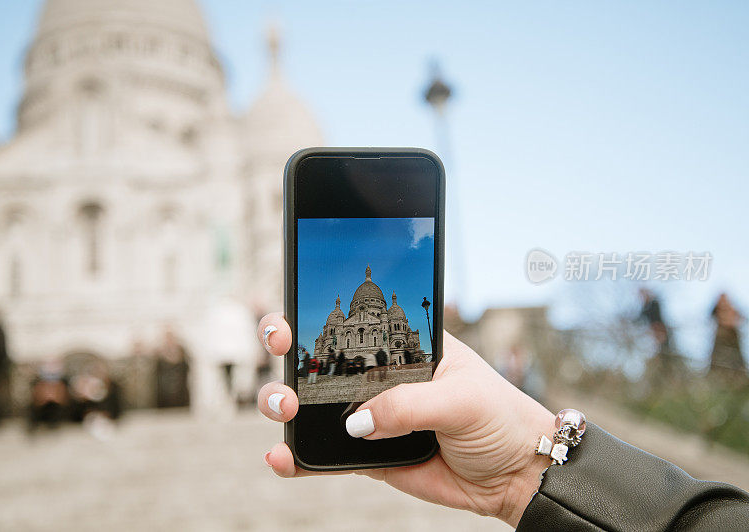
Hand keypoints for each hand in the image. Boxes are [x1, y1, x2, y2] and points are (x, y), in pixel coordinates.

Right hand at [256, 313, 555, 526]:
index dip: (318, 308)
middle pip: (321, 353)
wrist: (514, 475)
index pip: (356, 317)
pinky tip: (280, 457)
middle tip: (281, 346)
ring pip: (312, 403)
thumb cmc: (498, 418)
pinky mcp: (367, 454)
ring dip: (284, 400)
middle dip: (287, 345)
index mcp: (403, 344)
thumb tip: (356, 424)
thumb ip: (409, 405)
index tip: (294, 309)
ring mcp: (369, 414)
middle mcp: (378, 373)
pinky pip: (324, 453)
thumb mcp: (462, 399)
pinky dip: (297, 457)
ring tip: (286, 408)